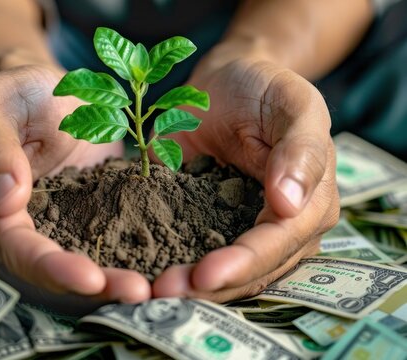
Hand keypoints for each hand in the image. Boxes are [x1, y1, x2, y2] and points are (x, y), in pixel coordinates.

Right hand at [0, 65, 150, 313]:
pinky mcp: (79, 217)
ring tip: (151, 289)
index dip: (49, 266)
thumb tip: (6, 202)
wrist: (41, 90)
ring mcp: (46, 226)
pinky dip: (126, 256)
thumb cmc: (9, 93)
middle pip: (46, 270)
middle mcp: (7, 230)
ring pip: (77, 263)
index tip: (90, 277)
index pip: (10, 248)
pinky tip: (157, 265)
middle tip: (137, 293)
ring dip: (113, 280)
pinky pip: (100, 242)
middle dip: (90, 286)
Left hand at [152, 58, 339, 301]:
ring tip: (150, 292)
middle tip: (165, 292)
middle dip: (210, 286)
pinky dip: (172, 265)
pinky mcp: (206, 223)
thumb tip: (291, 206)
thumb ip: (301, 150)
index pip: (278, 245)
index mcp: (309, 205)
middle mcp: (279, 229)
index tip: (204, 274)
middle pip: (249, 272)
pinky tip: (144, 273)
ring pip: (222, 274)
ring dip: (188, 286)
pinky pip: (192, 251)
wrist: (228, 81)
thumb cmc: (266, 88)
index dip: (243, 263)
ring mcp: (240, 229)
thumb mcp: (294, 104)